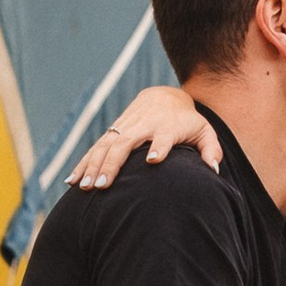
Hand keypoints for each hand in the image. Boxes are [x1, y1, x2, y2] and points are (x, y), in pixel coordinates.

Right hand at [72, 85, 220, 191]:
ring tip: (86, 188)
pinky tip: (71, 181)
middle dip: (113, 164)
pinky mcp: (113, 132)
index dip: (159, 146)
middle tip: (103, 186)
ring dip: (94, 166)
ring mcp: (125, 128)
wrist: (163, 97)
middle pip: (126, 143)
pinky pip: (95, 148)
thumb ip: (211, 149)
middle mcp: (143, 126)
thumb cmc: (186, 121)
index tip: (153, 160)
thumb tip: (213, 169)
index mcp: (167, 126)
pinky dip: (82, 164)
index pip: (164, 136)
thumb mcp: (203, 131)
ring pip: (106, 146)